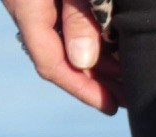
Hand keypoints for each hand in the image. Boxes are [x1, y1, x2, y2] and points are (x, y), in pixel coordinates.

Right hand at [2, 0, 123, 114]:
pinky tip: (116, 55)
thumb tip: (82, 61)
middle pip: (59, 59)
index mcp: (27, 8)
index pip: (50, 63)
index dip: (82, 89)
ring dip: (96, 66)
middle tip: (129, 99)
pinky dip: (92, 44)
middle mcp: (26, 10)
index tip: (111, 106)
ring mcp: (34, 3)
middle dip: (95, 83)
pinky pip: (66, 28)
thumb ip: (78, 18)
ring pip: (64, 45)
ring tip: (127, 82)